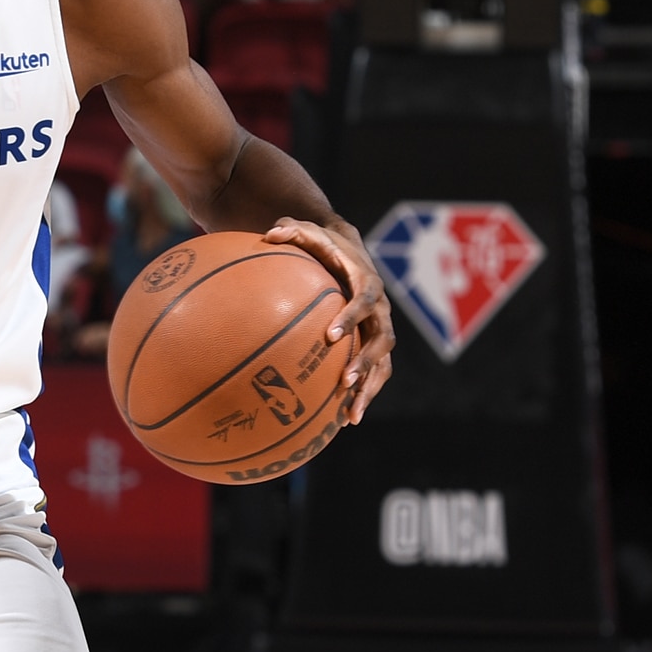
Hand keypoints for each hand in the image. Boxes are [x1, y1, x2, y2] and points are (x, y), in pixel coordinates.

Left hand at [266, 216, 396, 424]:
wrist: (350, 252)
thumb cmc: (325, 244)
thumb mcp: (309, 232)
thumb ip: (291, 231)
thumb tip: (268, 234)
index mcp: (367, 283)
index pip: (366, 300)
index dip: (352, 317)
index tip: (330, 335)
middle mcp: (381, 310)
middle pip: (383, 339)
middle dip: (366, 362)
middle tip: (345, 380)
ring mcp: (381, 330)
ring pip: (383, 364)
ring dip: (369, 389)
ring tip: (351, 415)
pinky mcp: (374, 346)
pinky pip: (374, 375)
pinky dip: (362, 396)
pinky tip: (343, 421)